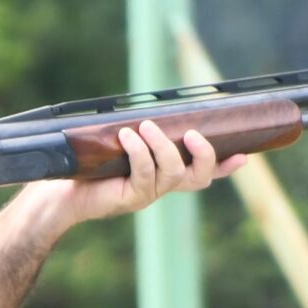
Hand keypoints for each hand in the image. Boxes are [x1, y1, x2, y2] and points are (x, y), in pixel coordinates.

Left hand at [49, 123, 247, 226]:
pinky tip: (127, 137)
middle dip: (204, 156)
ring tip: (146, 127)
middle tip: (195, 135)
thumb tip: (152, 110)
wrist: (63, 191)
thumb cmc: (91, 164)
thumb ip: (141, 133)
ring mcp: (148, 195)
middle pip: (199, 177)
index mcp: (165, 175)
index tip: (244, 157)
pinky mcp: (131, 198)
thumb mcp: (121, 145)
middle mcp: (161, 187)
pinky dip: (139, 151)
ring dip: (163, 146)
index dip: (225, 168)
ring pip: (173, 173)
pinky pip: (144, 173)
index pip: (203, 174)